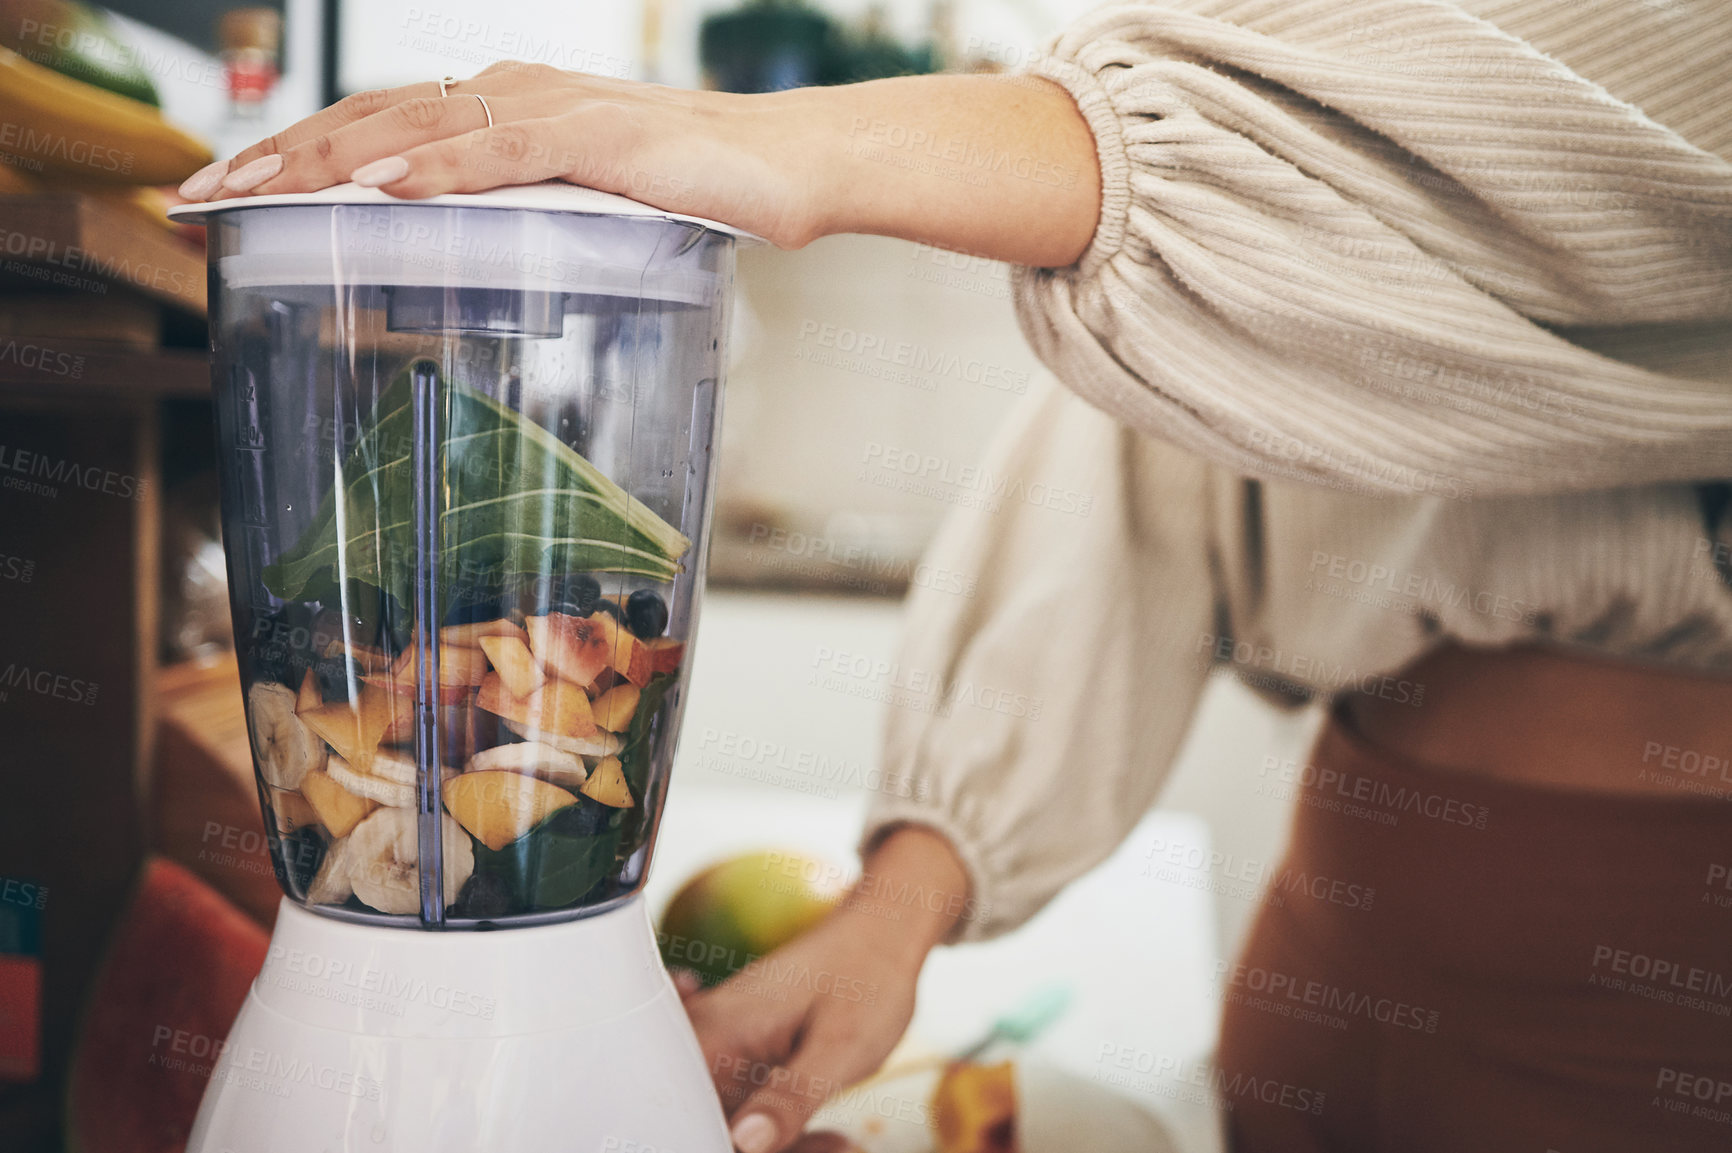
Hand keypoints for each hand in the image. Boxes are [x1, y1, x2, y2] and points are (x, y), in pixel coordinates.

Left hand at [177, 63, 829, 247]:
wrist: (788, 163)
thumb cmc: (694, 188)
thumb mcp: (584, 206)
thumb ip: (521, 216)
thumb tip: (462, 260)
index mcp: (501, 110)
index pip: (376, 125)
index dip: (292, 155)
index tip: (222, 196)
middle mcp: (510, 93)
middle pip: (369, 116)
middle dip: (275, 158)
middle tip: (198, 198)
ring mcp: (549, 109)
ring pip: (415, 125)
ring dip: (326, 158)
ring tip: (255, 190)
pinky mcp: (595, 136)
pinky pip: (500, 149)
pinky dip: (436, 165)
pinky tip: (381, 184)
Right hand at [680, 825, 970, 1152]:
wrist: (884, 934)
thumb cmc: (868, 977)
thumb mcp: (840, 1048)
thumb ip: (790, 1097)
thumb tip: (743, 1143)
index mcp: (716, 1034)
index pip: (686, 1119)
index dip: (721, 1146)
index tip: (768, 1150)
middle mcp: (706, 1037)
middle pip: (705, 1123)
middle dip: (756, 1148)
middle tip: (825, 1146)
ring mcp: (720, 1043)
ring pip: (727, 1121)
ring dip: (778, 1143)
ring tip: (835, 1142)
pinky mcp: (739, 1050)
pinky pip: (743, 1104)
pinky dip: (778, 1123)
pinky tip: (819, 1131)